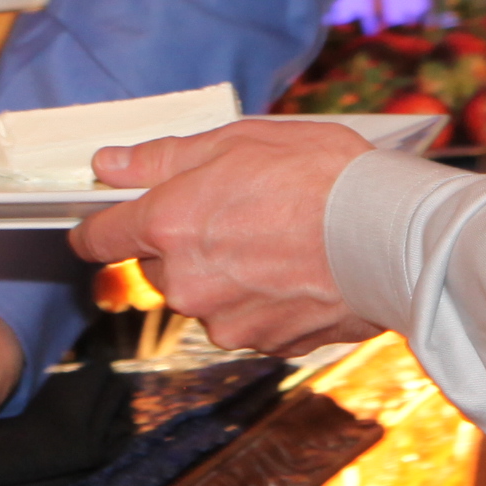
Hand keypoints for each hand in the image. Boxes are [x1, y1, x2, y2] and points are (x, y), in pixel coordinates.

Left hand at [72, 121, 383, 356]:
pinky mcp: (262, 344)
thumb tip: (108, 164)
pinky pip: (244, 319)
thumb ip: (163, 158)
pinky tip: (296, 269)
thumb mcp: (237, 140)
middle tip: (235, 209)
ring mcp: (223, 321)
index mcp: (169, 225)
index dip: (95, 228)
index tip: (97, 225)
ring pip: (203, 295)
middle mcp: (185, 282)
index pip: (99, 238)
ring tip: (277, 238)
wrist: (389, 238)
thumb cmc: (321, 176)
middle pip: (158, 267)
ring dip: (223, 273)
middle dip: (182, 243)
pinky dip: (260, 298)